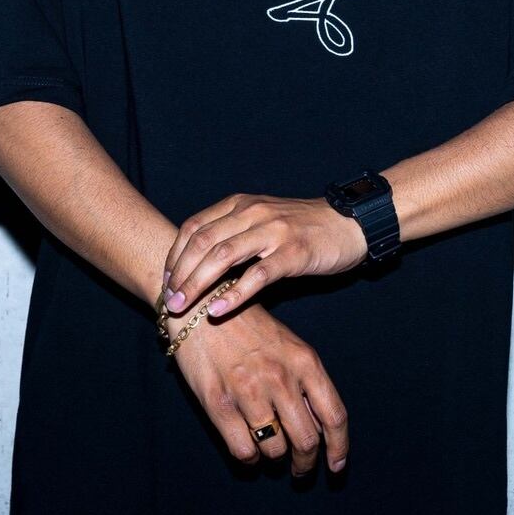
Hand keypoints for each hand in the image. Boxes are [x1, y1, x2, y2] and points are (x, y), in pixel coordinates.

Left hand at [161, 193, 371, 322]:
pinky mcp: (293, 252)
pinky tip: (218, 310)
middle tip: (168, 302)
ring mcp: (273, 231)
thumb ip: (232, 234)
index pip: (194, 227)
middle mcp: (252, 213)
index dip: (173, 256)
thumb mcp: (261, 221)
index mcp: (239, 204)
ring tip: (184, 307)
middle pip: (203, 242)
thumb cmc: (302, 228)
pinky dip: (234, 294)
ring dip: (198, 284)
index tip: (164, 282)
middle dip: (180, 274)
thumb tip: (195, 266)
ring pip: (223, 256)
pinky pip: (257, 275)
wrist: (349, 224)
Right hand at [170, 303, 349, 474]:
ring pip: (275, 449)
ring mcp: (249, 392)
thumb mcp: (288, 345)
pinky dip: (250, 460)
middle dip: (305, 462)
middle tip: (300, 469)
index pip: (334, 417)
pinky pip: (244, 450)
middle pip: (307, 440)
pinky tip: (249, 454)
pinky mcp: (219, 402)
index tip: (336, 465)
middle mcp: (281, 378)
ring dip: (275, 459)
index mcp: (305, 362)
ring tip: (270, 453)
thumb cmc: (248, 327)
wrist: (202, 305)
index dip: (339, 448)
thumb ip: (306, 382)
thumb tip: (320, 425)